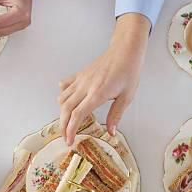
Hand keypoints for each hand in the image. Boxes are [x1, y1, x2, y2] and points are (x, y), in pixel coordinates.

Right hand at [58, 13, 150, 144]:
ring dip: (62, 112)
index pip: (77, 115)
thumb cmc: (129, 71)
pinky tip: (67, 101)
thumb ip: (116, 115)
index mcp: (97, 94)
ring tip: (67, 122)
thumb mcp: (127, 97)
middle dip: (63, 126)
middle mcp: (85, 87)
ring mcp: (81, 80)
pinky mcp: (80, 75)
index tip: (69, 140)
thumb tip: (110, 132)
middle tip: (65, 137)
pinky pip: (65, 86)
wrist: (126, 50)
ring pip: (62, 98)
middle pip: (66, 109)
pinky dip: (63, 95)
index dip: (71, 130)